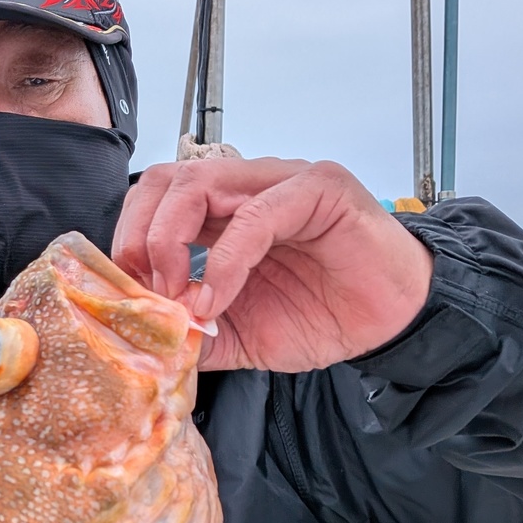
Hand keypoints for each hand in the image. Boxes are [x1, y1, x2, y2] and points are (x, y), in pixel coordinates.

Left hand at [113, 158, 432, 371]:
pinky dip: (224, 260)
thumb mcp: (238, 334)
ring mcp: (280, 181)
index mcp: (221, 211)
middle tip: (145, 289)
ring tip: (179, 295)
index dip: (129, 242)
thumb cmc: (323, 314)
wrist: (393, 323)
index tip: (129, 296)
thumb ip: (192, 332)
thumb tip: (144, 341)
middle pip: (164, 180)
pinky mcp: (318, 189)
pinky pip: (256, 214)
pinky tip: (217, 298)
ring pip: (198, 181)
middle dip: (139, 235)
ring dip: (171, 240)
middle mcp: (245, 185)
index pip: (153, 200)